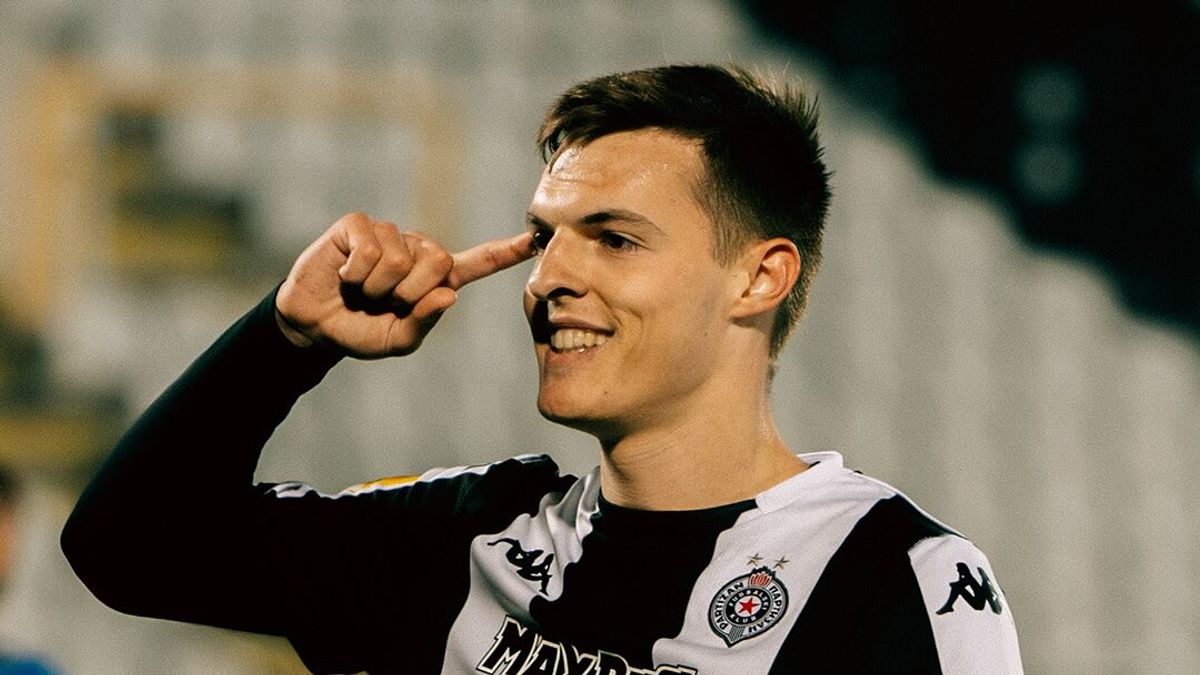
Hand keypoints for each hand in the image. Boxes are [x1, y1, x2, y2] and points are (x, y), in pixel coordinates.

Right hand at [275, 212, 534, 357]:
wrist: (314, 326)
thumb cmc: (361, 331)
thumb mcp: (398, 340)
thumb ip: (424, 322)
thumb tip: (450, 294)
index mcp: (435, 278)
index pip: (478, 261)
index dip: (505, 252)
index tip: (534, 240)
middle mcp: (416, 249)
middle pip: (437, 261)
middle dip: (408, 293)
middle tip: (384, 303)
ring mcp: (388, 234)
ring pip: (400, 258)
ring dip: (376, 287)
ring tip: (361, 291)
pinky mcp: (358, 226)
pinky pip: (370, 248)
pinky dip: (356, 272)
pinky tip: (345, 275)